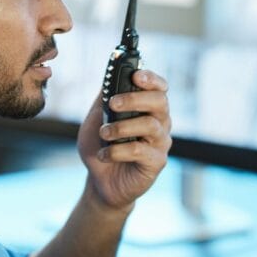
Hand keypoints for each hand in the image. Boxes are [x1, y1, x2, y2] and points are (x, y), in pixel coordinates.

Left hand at [77, 70, 172, 209]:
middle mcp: (159, 122)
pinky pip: (140, 151)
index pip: (159, 87)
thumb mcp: (96, 119)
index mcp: (147, 108)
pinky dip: (117, 151)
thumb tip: (108, 78)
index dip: (151, 78)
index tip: (136, 75)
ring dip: (122, 127)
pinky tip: (103, 155)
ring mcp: (160, 143)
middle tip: (113, 103)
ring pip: (150, 125)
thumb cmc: (101, 146)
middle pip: (160, 101)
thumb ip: (103, 99)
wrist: (100, 181)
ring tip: (104, 133)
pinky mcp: (156, 162)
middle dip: (135, 99)